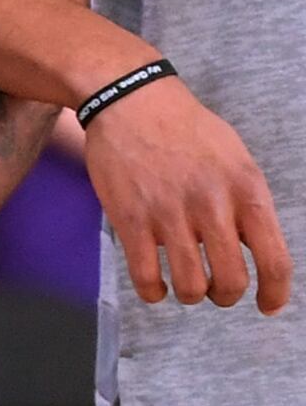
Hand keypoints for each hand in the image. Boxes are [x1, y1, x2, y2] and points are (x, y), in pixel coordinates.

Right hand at [82, 76, 290, 312]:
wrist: (131, 99)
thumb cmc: (186, 129)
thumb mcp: (236, 159)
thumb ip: (248, 203)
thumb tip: (257, 249)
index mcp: (246, 190)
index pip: (275, 260)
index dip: (275, 293)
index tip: (268, 306)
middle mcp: (212, 204)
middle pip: (231, 280)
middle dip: (226, 296)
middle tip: (218, 291)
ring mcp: (169, 213)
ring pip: (191, 285)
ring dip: (192, 295)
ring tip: (188, 287)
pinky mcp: (130, 217)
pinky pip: (146, 277)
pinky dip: (154, 293)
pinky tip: (155, 286)